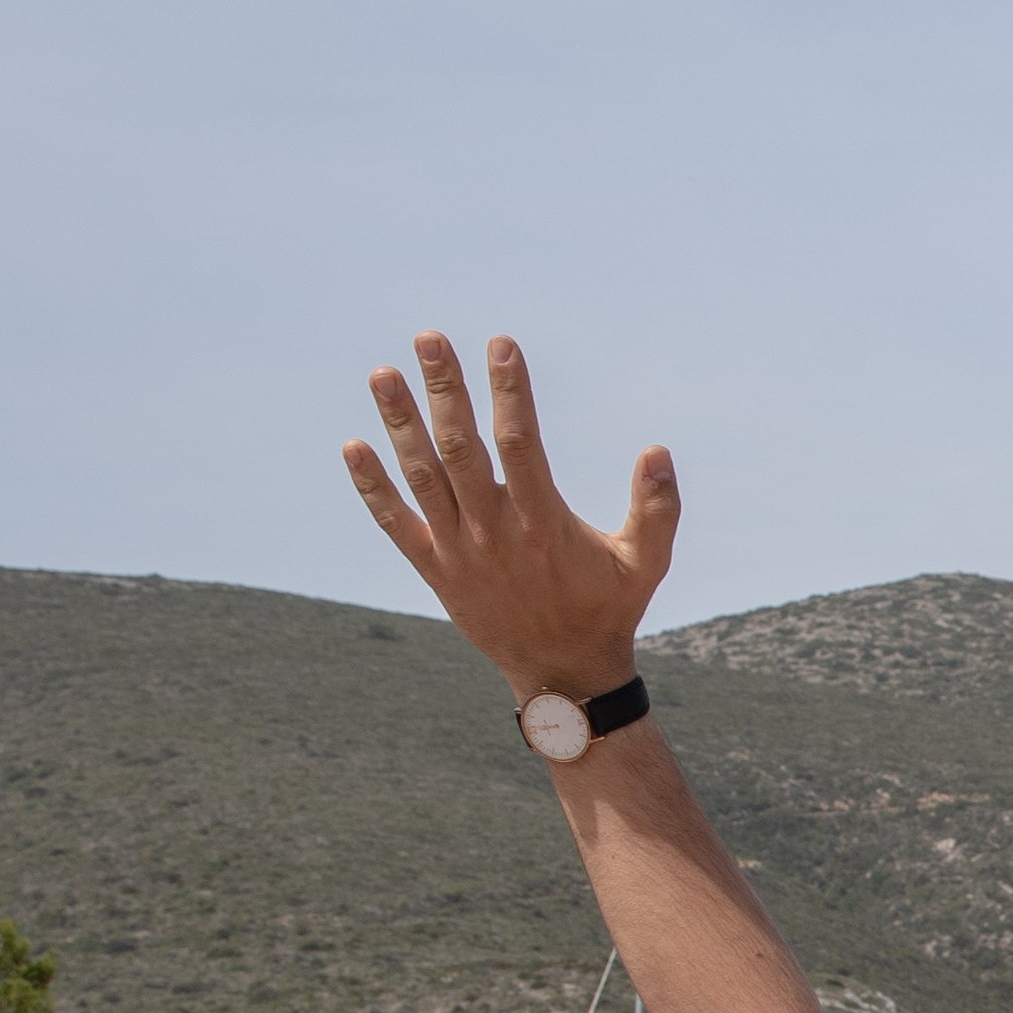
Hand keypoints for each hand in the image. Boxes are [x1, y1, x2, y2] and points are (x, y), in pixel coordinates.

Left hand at [344, 332, 676, 705]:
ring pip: (423, 477)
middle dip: (443, 389)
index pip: (521, 443)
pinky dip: (373, 486)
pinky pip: (396, 524)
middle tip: (428, 338)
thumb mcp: (646, 562)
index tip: (501, 345)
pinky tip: (353, 446)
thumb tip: (658, 450)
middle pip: (462, 448)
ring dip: (399, 423)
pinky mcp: (436, 570)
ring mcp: (460, 551)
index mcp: (544, 523)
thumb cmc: (609, 609)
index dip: (510, 391)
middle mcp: (495, 533)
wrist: (563, 675)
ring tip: (382, 373)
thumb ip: (657, 507)